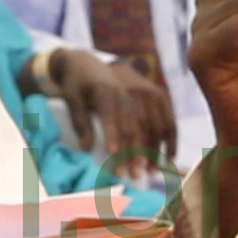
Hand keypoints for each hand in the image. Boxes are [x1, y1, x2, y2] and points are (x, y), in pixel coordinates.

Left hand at [45, 48, 175, 177]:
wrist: (87, 63)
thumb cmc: (76, 84)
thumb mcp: (71, 98)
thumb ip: (80, 122)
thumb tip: (87, 148)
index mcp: (105, 90)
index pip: (110, 115)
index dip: (112, 134)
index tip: (113, 153)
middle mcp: (127, 92)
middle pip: (134, 124)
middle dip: (133, 151)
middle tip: (131, 174)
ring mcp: (142, 94)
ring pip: (150, 125)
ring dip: (151, 150)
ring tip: (149, 173)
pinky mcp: (153, 98)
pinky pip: (163, 122)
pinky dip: (166, 141)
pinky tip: (166, 159)